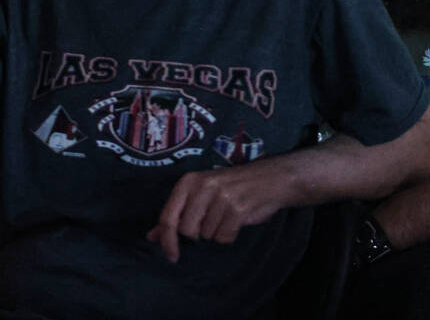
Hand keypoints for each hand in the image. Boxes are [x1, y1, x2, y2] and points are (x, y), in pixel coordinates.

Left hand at [146, 161, 295, 262]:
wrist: (272, 178)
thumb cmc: (234, 187)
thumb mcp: (201, 194)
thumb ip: (177, 214)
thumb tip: (151, 236)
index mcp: (189, 181)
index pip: (168, 218)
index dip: (167, 241)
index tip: (171, 256)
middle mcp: (203, 186)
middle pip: (187, 231)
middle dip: (200, 232)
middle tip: (214, 219)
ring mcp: (221, 196)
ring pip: (207, 235)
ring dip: (218, 231)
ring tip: (229, 214)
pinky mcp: (238, 208)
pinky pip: (224, 237)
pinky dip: (230, 234)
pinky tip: (238, 219)